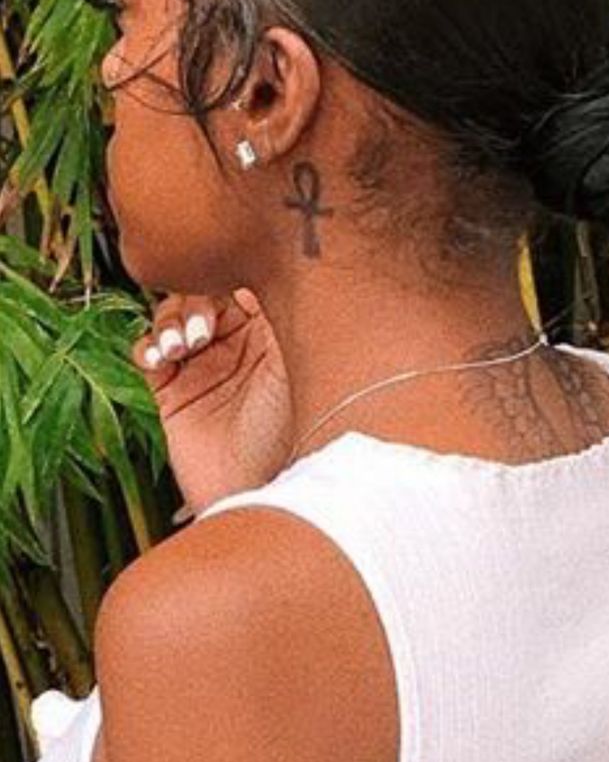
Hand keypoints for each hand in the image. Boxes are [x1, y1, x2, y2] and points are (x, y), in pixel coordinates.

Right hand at [131, 289, 294, 517]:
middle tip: (204, 322)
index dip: (232, 268)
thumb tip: (257, 261)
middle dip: (198, 294)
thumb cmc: (306, 433)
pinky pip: (148, 351)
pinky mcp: (175, 393)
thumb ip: (281, 308)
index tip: (226, 275)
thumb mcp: (304, 360)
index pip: (248, 275)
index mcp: (282, 326)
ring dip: (172, 319)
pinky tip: (161, 357)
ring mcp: (207, 366)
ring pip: (174, 314)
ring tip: (184, 345)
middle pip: (205, 288)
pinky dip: (148, 344)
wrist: (274, 500)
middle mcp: (243, 342)